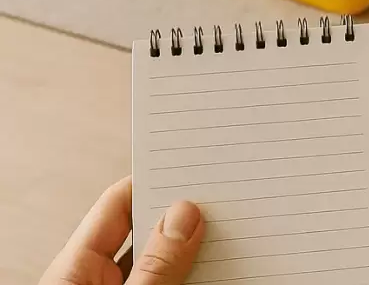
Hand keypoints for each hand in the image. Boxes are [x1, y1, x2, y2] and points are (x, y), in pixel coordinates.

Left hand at [39, 177, 203, 284]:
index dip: (152, 181)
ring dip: (188, 250)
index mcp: (72, 269)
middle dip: (179, 217)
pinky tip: (212, 267)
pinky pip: (161, 280)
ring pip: (156, 260)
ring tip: (223, 240)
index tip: (191, 168)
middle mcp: (89, 280)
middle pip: (141, 231)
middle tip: (219, 204)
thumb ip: (155, 265)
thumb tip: (184, 216)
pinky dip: (186, 273)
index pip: (115, 205)